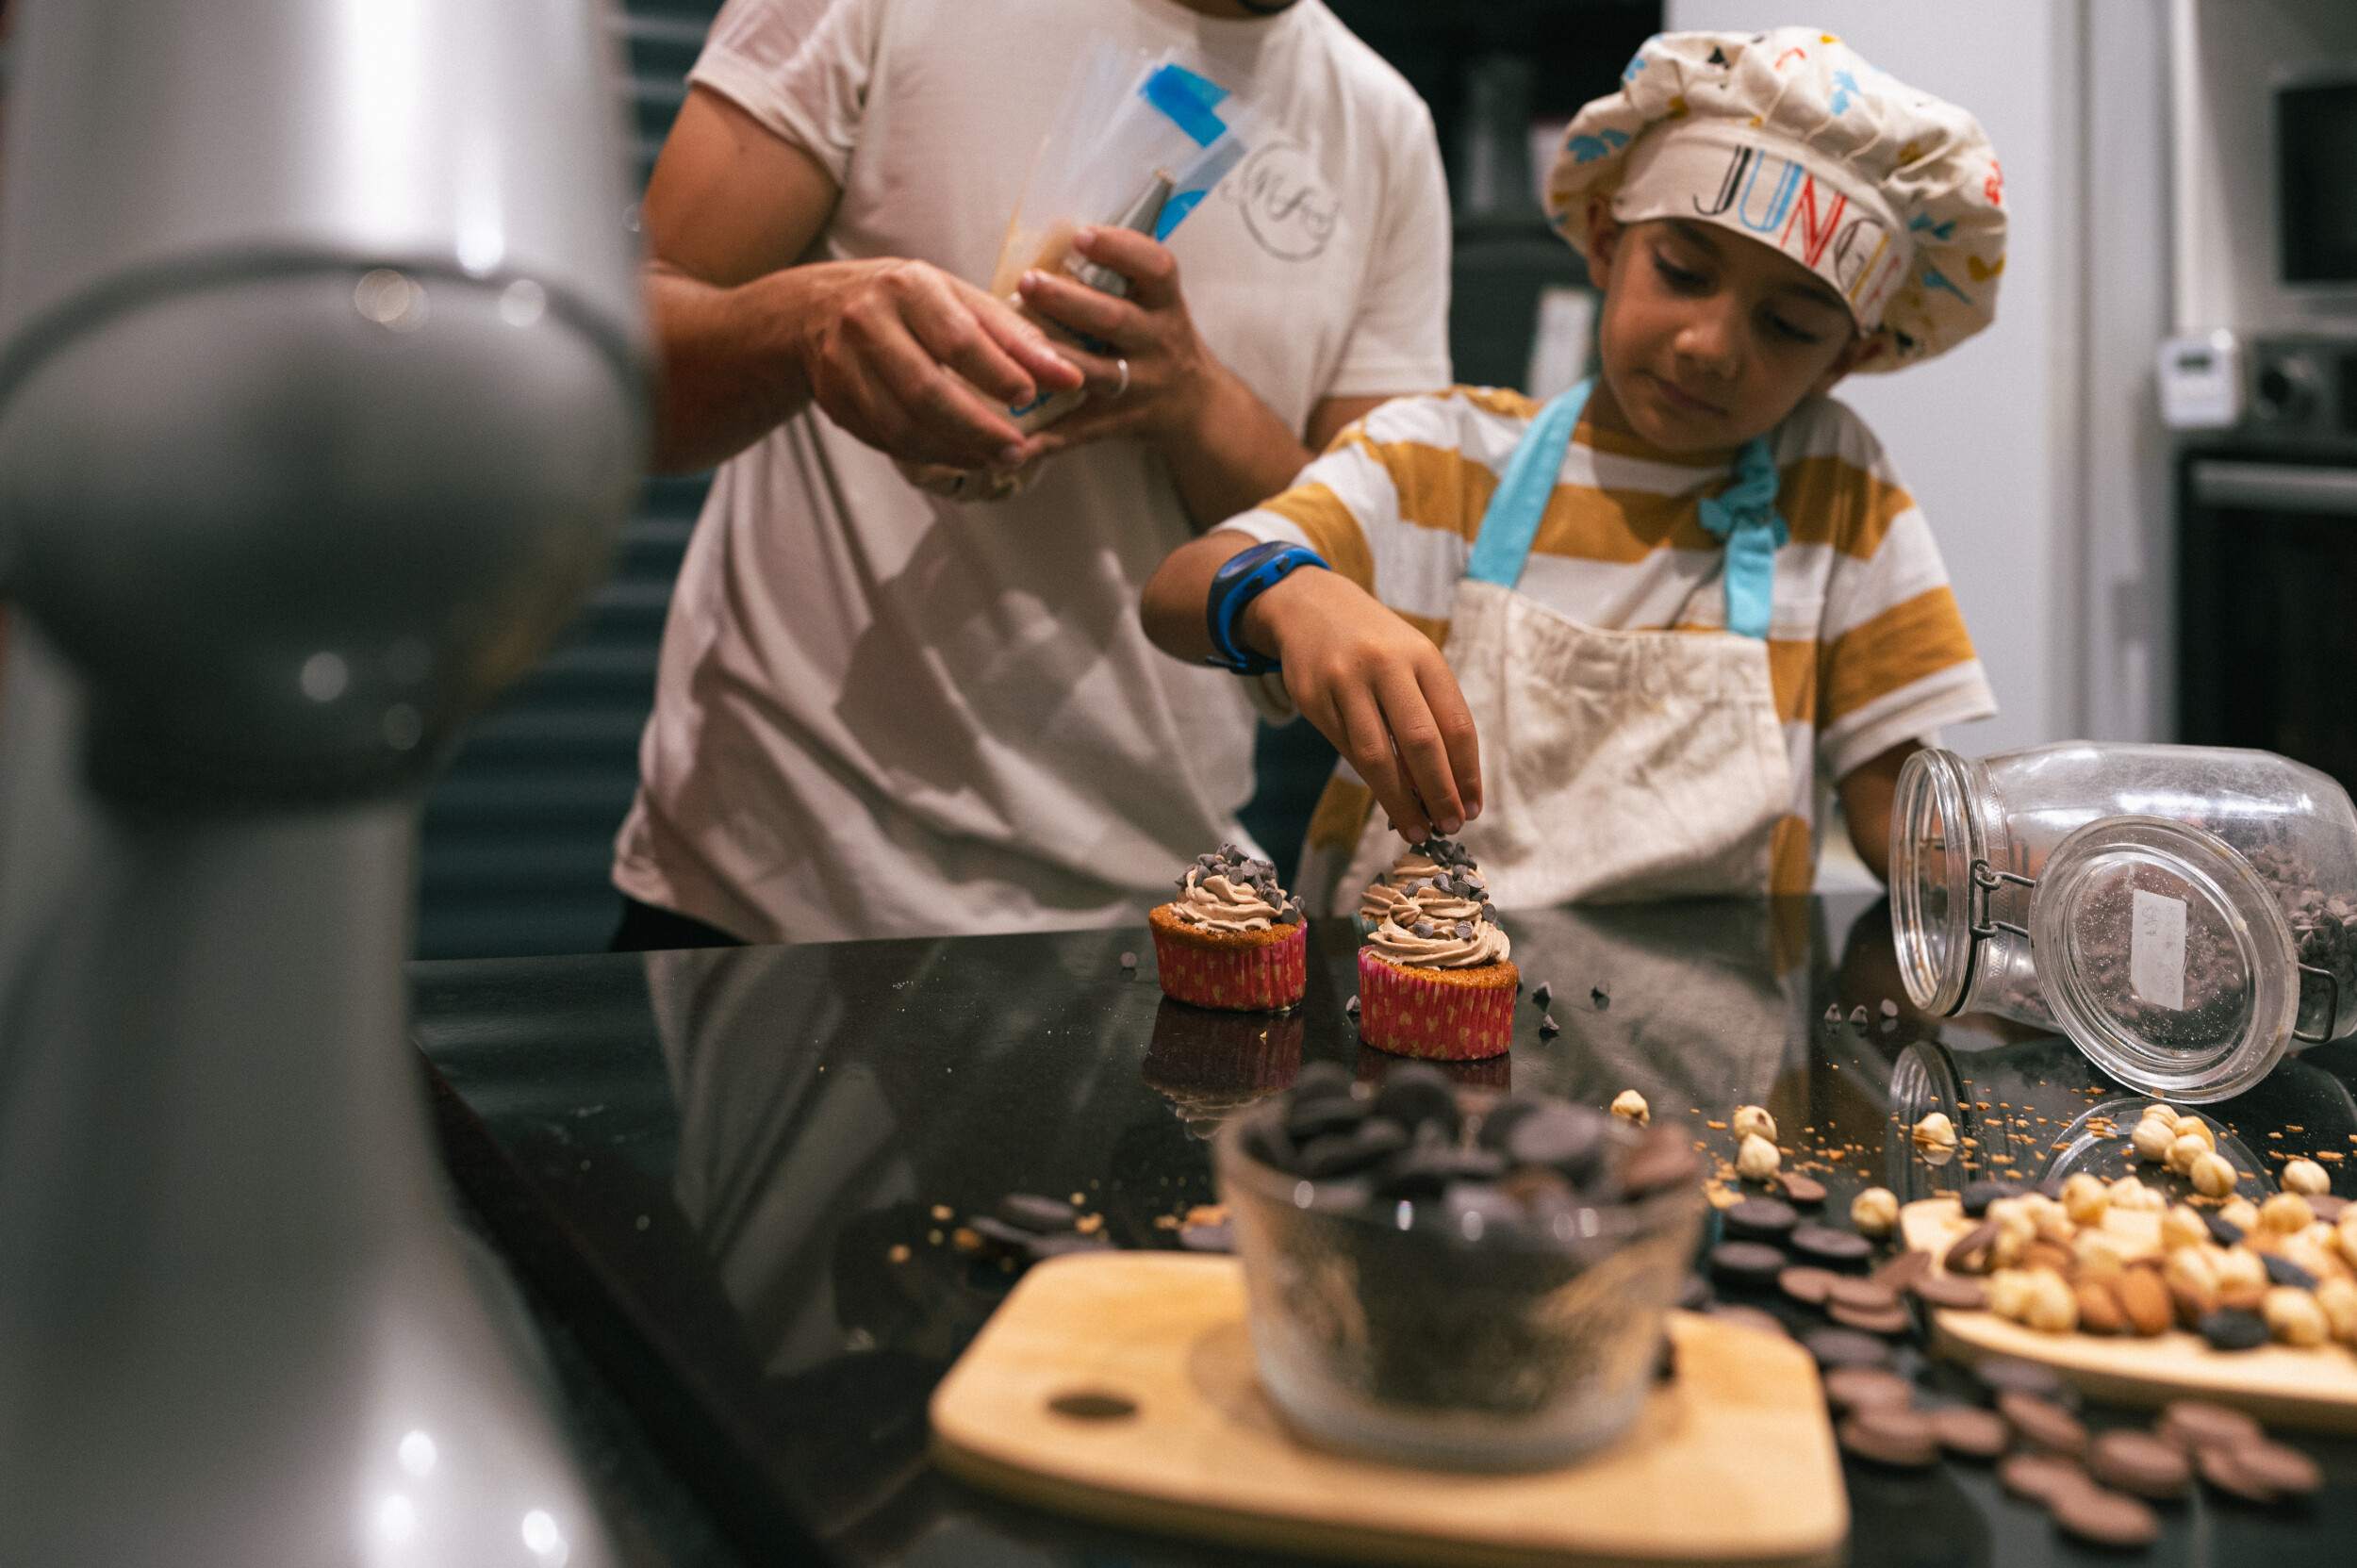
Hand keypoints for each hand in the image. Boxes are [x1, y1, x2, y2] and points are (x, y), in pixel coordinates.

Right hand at [792, 258, 1082, 471]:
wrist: (815, 308)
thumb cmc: (907, 301)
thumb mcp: (957, 298)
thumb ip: (1011, 336)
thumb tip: (1066, 377)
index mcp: (907, 287)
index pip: (958, 338)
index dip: (997, 373)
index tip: (1032, 397)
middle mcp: (868, 322)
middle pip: (927, 390)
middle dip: (978, 428)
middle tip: (1017, 450)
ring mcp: (842, 364)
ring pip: (902, 425)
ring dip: (955, 451)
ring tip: (995, 460)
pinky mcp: (834, 401)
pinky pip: (885, 440)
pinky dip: (927, 455)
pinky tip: (959, 457)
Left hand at [1013, 226, 1222, 453]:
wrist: (1195, 405)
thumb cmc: (1156, 338)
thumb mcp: (1156, 301)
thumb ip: (1119, 274)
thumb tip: (1052, 230)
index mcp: (1164, 304)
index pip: (1156, 269)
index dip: (1121, 250)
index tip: (1082, 236)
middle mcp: (1157, 342)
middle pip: (1115, 319)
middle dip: (1070, 301)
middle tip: (1027, 282)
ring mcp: (1141, 385)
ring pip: (1096, 372)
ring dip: (1053, 360)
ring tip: (1010, 348)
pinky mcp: (1120, 422)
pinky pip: (1080, 430)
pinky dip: (1047, 438)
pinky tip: (1013, 441)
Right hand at [1241, 568, 1481, 842]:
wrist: (1312, 607)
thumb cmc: (1377, 645)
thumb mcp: (1411, 663)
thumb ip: (1429, 715)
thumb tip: (1441, 789)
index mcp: (1423, 656)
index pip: (1456, 725)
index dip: (1467, 773)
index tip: (1472, 808)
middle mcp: (1386, 665)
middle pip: (1421, 742)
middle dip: (1439, 792)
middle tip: (1450, 826)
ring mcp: (1345, 681)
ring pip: (1377, 756)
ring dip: (1400, 801)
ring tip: (1416, 828)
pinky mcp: (1313, 698)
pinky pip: (1346, 749)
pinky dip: (1370, 780)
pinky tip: (1386, 798)